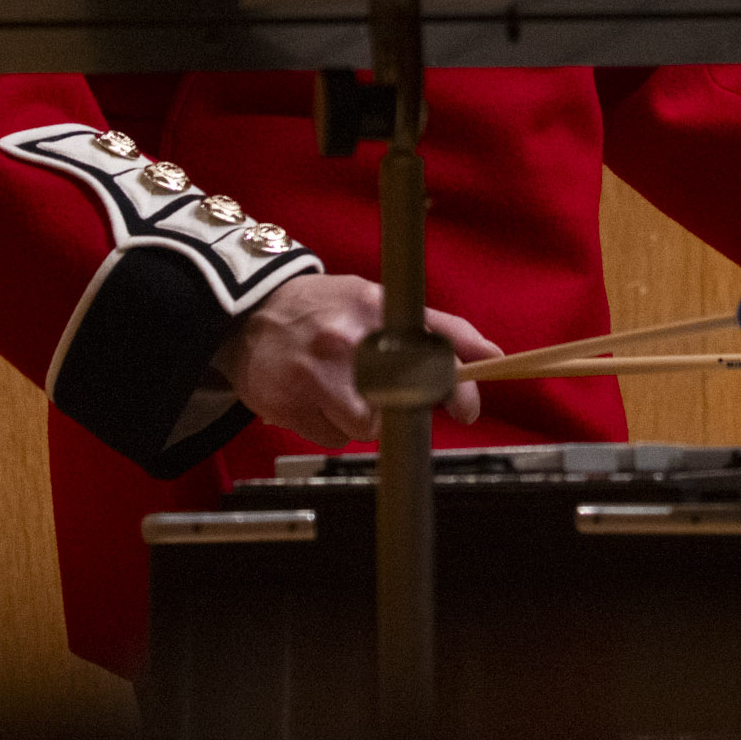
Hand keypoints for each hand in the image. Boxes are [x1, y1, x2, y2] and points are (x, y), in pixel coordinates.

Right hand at [213, 273, 502, 445]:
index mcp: (375, 309)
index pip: (432, 351)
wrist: (247, 315)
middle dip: (407, 405)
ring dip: (366, 419)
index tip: (467, 408)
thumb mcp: (379, 301)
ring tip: (346, 390)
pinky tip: (319, 399)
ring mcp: (315, 376)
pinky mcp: (288, 406)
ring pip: (368, 428)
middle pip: (403, 399)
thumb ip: (438, 328)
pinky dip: (334, 427)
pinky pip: (334, 438)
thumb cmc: (324, 308)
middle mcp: (346, 341)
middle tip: (393, 395)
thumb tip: (493, 356)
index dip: (458, 386)